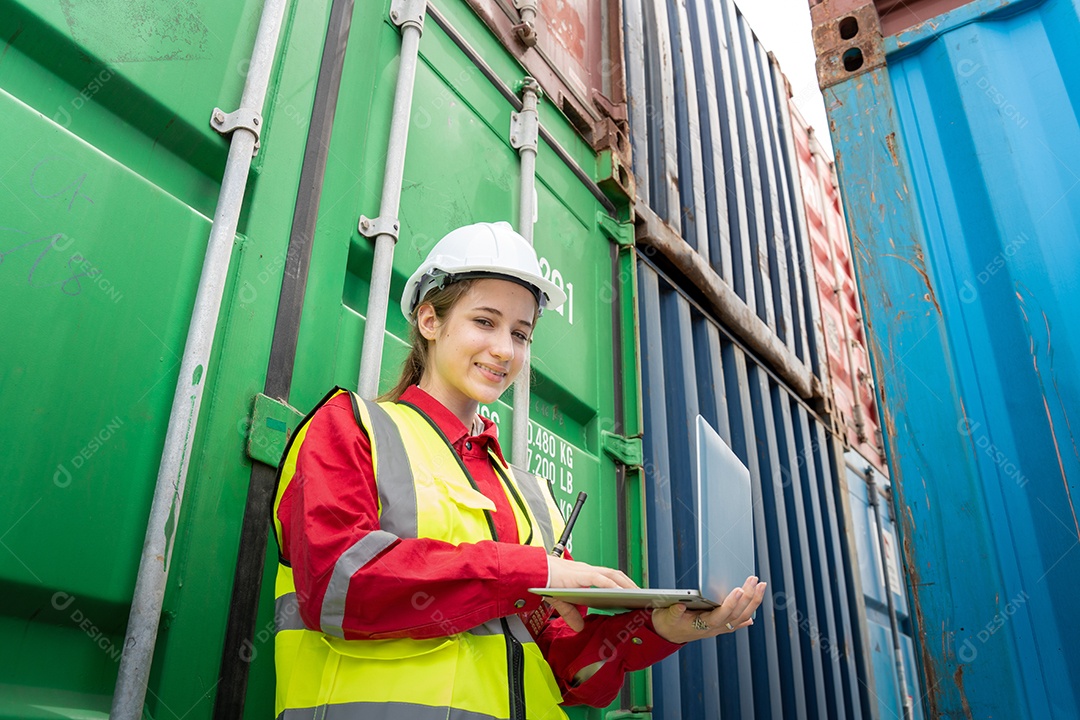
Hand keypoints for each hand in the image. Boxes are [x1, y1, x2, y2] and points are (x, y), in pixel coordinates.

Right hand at [544, 556, 637, 631]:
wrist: (534, 572)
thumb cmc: (545, 582)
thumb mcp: (562, 603)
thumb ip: (571, 615)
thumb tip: (580, 628)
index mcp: (585, 575)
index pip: (608, 577)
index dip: (622, 584)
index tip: (632, 594)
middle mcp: (588, 570)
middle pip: (615, 574)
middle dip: (629, 584)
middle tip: (641, 596)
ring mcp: (585, 571)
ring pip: (612, 575)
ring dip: (626, 584)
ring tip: (636, 595)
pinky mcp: (580, 575)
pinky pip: (600, 579)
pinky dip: (612, 586)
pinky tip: (621, 593)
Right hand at [651, 575, 765, 643]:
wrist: (668, 635)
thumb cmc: (668, 623)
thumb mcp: (667, 616)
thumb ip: (674, 612)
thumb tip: (680, 606)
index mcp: (703, 625)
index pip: (721, 615)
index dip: (731, 604)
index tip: (738, 590)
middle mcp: (714, 628)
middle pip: (737, 615)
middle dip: (748, 597)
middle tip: (754, 580)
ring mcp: (719, 628)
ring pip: (742, 617)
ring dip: (753, 602)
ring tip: (760, 586)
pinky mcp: (719, 626)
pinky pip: (737, 621)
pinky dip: (748, 615)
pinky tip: (754, 608)